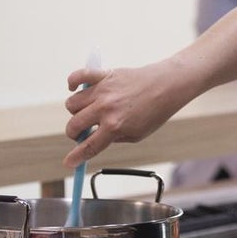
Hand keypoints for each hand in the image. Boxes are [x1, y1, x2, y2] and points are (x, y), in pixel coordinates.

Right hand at [63, 62, 193, 169]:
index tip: (69, 162)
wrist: (167, 85)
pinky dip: (73, 82)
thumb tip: (96, 137)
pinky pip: (79, 76)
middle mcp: (105, 108)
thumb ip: (115, 138)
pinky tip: (75, 89)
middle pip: (74, 125)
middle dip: (74, 134)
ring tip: (87, 112)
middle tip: (83, 133)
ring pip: (72, 104)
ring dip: (76, 112)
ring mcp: (103, 91)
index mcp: (115, 126)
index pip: (88, 146)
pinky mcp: (104, 75)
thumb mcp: (138, 134)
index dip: (76, 157)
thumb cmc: (155, 111)